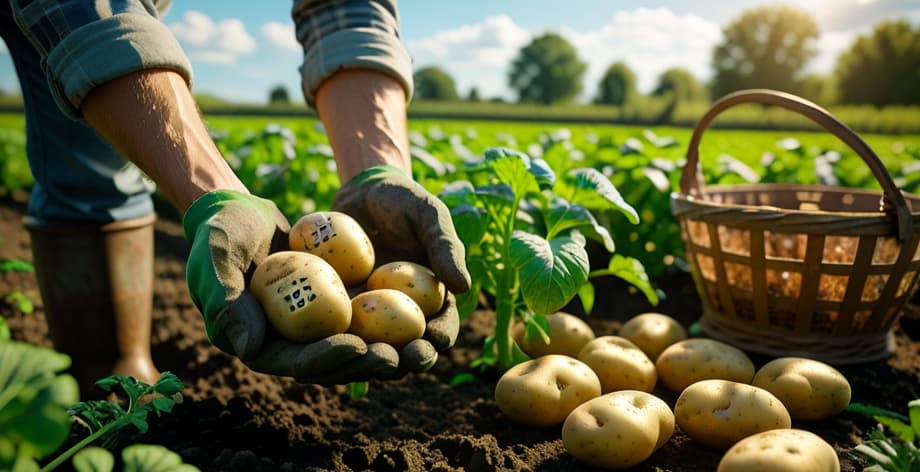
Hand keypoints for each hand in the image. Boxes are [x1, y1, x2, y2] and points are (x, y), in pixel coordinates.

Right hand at [182, 190, 398, 381]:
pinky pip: (359, 318)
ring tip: (415, 346)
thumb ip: (225, 303)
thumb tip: (249, 351)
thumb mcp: (215, 259)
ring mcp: (307, 325)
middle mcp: (284, 342)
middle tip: (396, 356)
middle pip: (330, 364)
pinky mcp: (326, 306)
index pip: (295, 362)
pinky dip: (385, 321)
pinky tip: (417, 315)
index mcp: (255, 344)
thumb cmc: (218, 233)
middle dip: (363, 364)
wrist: (237, 210)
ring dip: (381, 350)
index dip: (327, 359)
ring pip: (350, 346)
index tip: (357, 346)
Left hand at [333, 166, 468, 374]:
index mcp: (433, 300)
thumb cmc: (404, 201)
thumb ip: (445, 247)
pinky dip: (329, 341)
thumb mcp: (429, 216)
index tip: (430, 341)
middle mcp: (402, 316)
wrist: (361, 190)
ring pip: (368, 350)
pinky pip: (333, 331)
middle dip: (402, 362)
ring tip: (356, 356)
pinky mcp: (338, 310)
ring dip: (363, 361)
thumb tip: (464, 286)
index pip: (442, 328)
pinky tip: (320, 343)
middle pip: (405, 350)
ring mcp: (369, 316)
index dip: (438, 340)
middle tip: (393, 360)